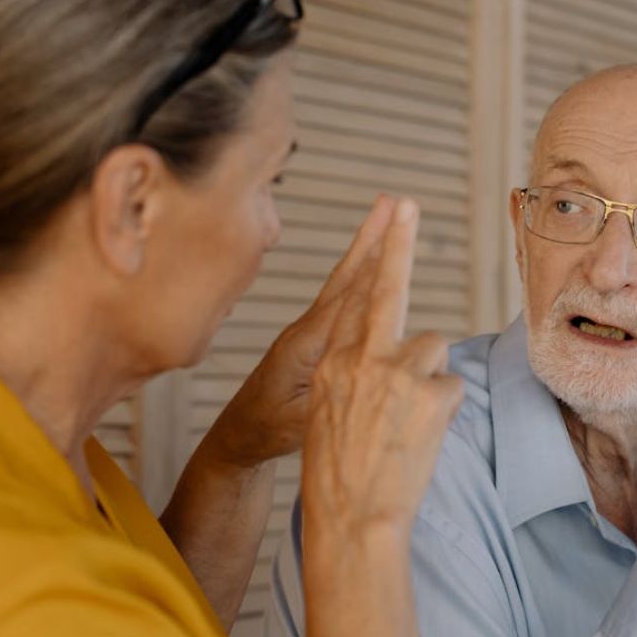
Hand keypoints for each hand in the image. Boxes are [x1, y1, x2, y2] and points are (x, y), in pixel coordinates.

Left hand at [205, 196, 396, 467]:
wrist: (240, 434)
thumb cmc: (269, 432)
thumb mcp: (301, 424)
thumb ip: (329, 401)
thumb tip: (364, 382)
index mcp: (310, 345)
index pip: (352, 297)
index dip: (376, 262)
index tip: (395, 228)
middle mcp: (310, 328)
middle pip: (350, 276)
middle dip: (375, 238)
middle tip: (397, 203)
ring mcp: (310, 329)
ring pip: (345, 280)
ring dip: (368, 245)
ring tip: (386, 212)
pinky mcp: (313, 336)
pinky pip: (342, 296)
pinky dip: (359, 270)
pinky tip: (371, 258)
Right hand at [301, 198, 463, 545]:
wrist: (350, 519)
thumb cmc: (339, 476)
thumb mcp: (326, 415)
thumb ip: (350, 375)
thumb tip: (376, 357)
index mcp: (329, 363)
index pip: (350, 298)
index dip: (370, 255)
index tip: (387, 217)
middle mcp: (359, 359)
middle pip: (386, 291)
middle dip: (396, 245)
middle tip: (405, 203)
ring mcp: (395, 373)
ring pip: (434, 347)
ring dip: (430, 376)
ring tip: (410, 421)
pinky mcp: (430, 394)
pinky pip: (452, 386)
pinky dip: (444, 409)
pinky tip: (423, 437)